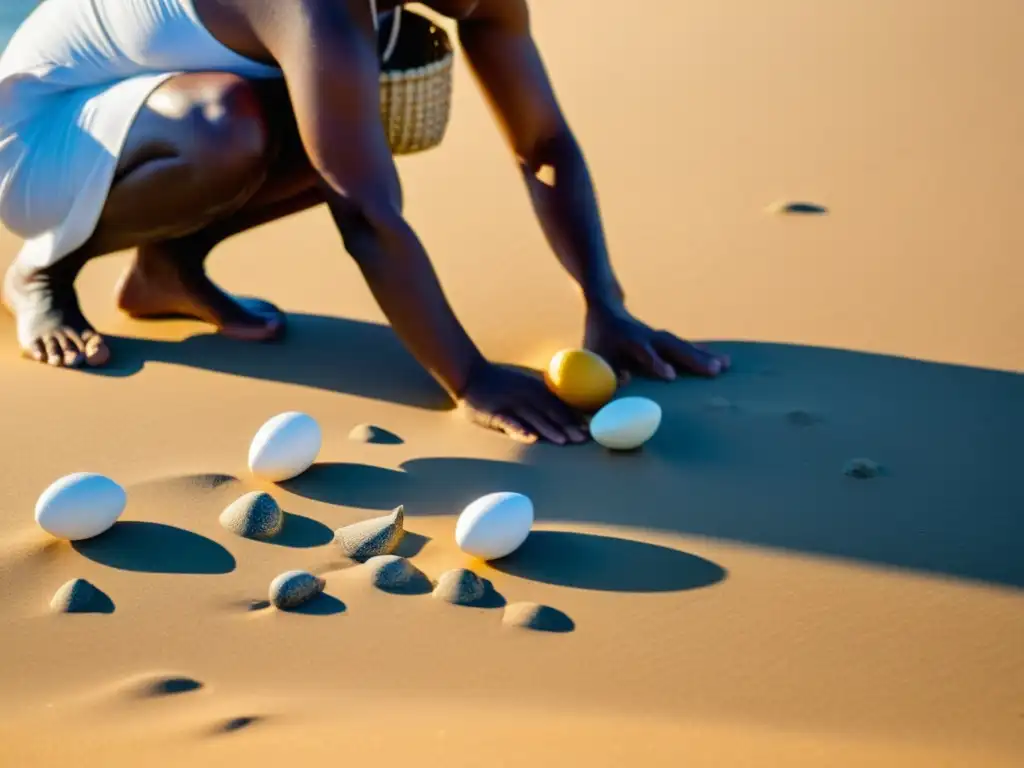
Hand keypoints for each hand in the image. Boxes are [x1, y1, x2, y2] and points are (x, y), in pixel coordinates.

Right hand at [457, 362, 588, 444]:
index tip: (589, 430)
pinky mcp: (495, 413)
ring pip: (533, 418)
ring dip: (549, 429)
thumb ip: (543, 397)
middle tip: (582, 439)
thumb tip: (565, 411)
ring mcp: (511, 404)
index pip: (559, 405)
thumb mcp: (525, 385)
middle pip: (550, 412)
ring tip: (563, 441)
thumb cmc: (501, 384)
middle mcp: (527, 396)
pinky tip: (531, 439)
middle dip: (567, 426)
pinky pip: (509, 422)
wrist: (472, 375)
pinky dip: (520, 430)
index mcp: (536, 390)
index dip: (574, 418)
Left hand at [584, 305, 730, 380]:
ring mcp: (659, 337)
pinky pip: (688, 347)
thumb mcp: (594, 355)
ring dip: (704, 356)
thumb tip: (622, 385)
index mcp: (627, 339)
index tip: (670, 375)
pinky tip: (725, 362)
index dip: (656, 363)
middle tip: (714, 371)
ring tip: (726, 366)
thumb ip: (605, 372)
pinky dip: (705, 354)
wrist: (607, 310)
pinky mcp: (666, 341)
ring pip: (683, 346)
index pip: (643, 351)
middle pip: (672, 346)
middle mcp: (647, 336)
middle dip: (692, 358)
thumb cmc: (597, 340)